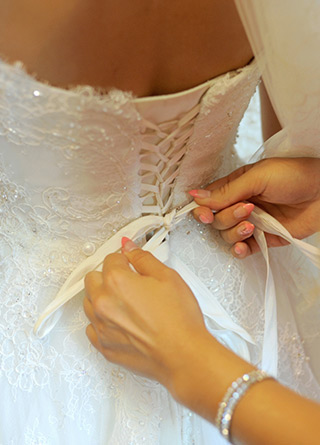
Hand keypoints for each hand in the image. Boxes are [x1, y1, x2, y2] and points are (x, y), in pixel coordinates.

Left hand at [84, 239, 207, 392]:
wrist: (183, 356)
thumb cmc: (179, 320)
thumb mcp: (167, 277)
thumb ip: (143, 258)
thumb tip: (128, 247)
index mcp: (116, 281)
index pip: (110, 259)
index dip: (124, 259)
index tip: (131, 264)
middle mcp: (103, 303)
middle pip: (93, 279)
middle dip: (108, 276)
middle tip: (129, 283)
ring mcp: (100, 326)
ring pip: (89, 303)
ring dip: (103, 298)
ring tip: (127, 304)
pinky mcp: (104, 346)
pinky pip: (92, 327)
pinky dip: (103, 322)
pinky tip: (122, 322)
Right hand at [190, 157, 319, 257]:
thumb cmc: (294, 175)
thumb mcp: (257, 177)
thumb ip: (227, 190)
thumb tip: (195, 196)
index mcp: (235, 186)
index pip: (208, 200)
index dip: (203, 209)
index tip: (205, 214)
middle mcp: (240, 205)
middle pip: (217, 221)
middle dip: (227, 218)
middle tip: (248, 209)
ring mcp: (251, 223)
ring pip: (227, 236)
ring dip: (235, 232)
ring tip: (253, 225)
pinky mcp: (263, 239)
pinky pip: (242, 250)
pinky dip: (240, 250)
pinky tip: (245, 246)